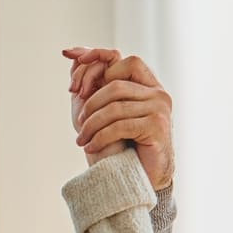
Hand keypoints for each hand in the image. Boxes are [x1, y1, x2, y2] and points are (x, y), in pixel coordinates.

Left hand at [62, 48, 174, 190]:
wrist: (146, 177)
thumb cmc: (125, 144)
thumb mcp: (109, 112)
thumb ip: (97, 84)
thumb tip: (73, 56)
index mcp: (150, 86)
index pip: (126, 61)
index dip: (100, 65)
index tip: (75, 84)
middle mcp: (158, 94)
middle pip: (115, 86)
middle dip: (90, 104)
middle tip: (78, 123)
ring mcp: (160, 110)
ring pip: (115, 108)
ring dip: (91, 126)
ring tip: (81, 140)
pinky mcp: (156, 127)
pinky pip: (120, 126)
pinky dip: (100, 137)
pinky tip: (91, 147)